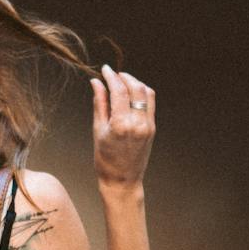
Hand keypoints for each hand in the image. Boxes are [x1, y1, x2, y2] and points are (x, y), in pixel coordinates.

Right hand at [90, 64, 154, 188]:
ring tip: (122, 81)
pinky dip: (142, 93)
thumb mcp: (98, 129)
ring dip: (135, 82)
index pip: (118, 90)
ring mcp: (148, 125)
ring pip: (146, 92)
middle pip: (135, 88)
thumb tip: (96, 82)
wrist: (122, 180)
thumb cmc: (105, 159)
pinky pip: (150, 103)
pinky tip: (131, 93)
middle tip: (113, 74)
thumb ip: (99, 103)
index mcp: (121, 125)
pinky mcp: (152, 127)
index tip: (105, 69)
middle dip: (124, 77)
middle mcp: (137, 123)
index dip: (111, 76)